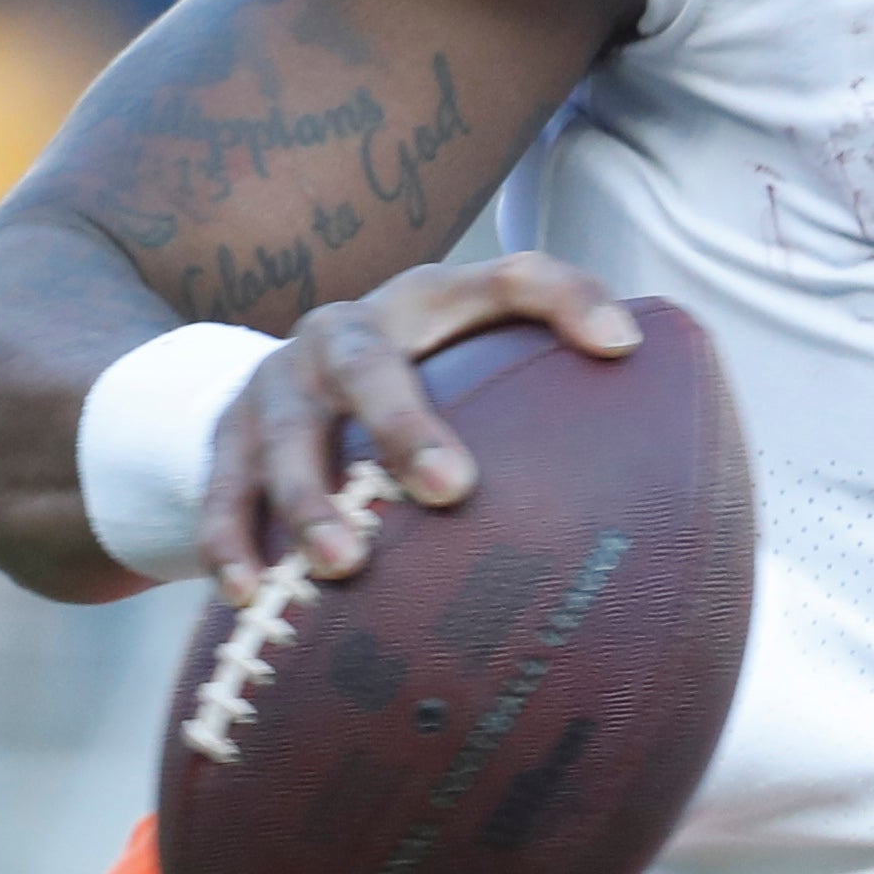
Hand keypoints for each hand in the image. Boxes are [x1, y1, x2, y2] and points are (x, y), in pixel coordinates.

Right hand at [194, 254, 639, 599]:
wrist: (289, 386)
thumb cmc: (429, 386)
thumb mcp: (489, 365)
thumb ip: (563, 380)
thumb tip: (654, 420)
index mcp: (430, 302)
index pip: (512, 279)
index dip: (569, 298)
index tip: (623, 347)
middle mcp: (346, 331)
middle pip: (369, 362)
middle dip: (403, 424)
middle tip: (451, 490)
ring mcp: (275, 382)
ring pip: (281, 433)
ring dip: (307, 500)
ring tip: (342, 566)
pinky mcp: (221, 438)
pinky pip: (218, 491)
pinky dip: (232, 540)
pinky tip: (250, 594)